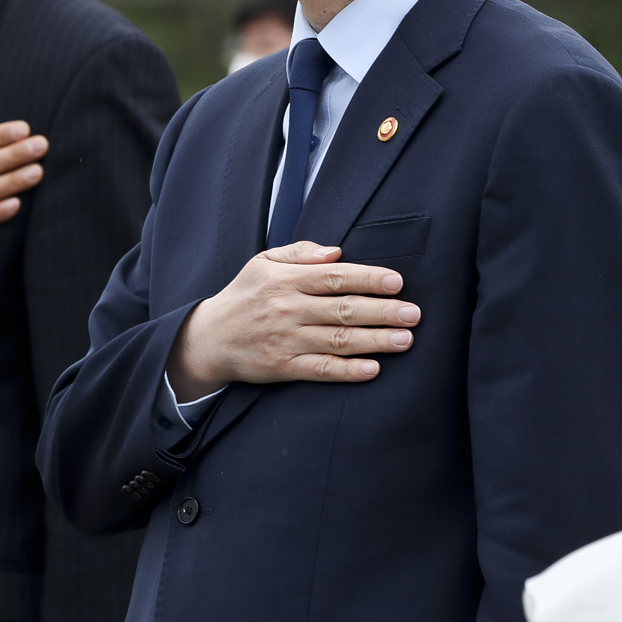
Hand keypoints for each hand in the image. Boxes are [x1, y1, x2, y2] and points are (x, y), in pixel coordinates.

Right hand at [166, 241, 419, 401]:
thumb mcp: (263, 263)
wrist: (207, 338)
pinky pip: (320, 369)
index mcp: (286, 280)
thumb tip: (336, 251)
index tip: (396, 282)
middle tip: (414, 314)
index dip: (367, 279)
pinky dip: (347, 370)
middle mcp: (288, 309)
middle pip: (343, 309)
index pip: (335, 277)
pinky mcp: (283, 367)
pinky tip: (372, 370)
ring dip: (375, 341)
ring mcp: (286, 340)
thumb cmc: (244, 296)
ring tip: (405, 340)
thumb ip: (300, 253)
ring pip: (337, 340)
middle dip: (382, 311)